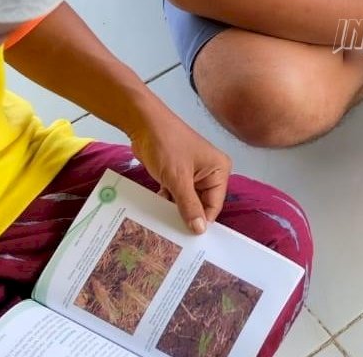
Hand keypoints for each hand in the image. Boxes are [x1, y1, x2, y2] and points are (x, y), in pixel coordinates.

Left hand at [127, 106, 231, 233]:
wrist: (143, 123)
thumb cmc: (166, 145)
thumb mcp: (178, 179)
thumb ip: (189, 206)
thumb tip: (200, 230)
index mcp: (219, 170)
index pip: (214, 205)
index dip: (202, 221)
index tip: (187, 239)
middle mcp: (211, 172)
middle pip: (202, 204)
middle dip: (187, 216)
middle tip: (172, 236)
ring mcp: (194, 173)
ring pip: (187, 201)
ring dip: (175, 209)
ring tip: (163, 225)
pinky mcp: (178, 174)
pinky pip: (177, 194)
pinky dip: (167, 201)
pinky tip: (157, 210)